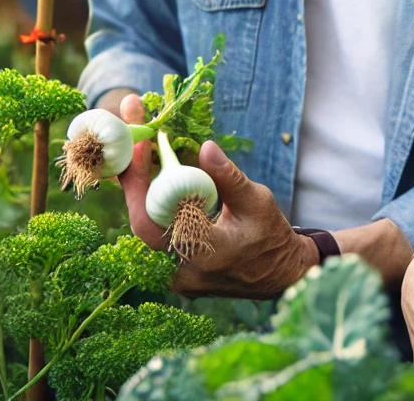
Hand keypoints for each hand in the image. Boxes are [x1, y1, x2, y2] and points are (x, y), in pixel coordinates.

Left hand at [118, 99, 318, 297]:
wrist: (279, 275)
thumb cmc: (271, 236)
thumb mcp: (257, 201)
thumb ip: (228, 177)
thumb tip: (206, 148)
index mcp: (202, 255)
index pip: (154, 221)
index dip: (141, 183)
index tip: (141, 146)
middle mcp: (181, 271)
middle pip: (142, 221)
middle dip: (135, 178)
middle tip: (135, 139)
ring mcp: (175, 275)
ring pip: (147, 226)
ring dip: (143, 188)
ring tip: (143, 150)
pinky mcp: (175, 270)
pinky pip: (157, 232)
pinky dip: (155, 203)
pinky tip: (156, 176)